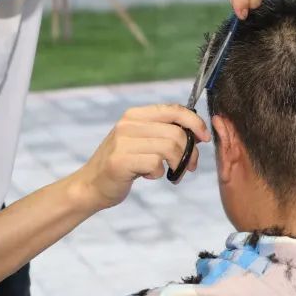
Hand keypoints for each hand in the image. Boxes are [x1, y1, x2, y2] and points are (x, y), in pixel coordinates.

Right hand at [71, 105, 210, 211]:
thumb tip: (197, 133)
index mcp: (135, 115)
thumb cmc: (123, 164)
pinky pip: (155, 164)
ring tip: (172, 173)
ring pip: (169, 148)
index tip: (204, 138)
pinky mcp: (120, 161)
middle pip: (176, 133)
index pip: (174, 110)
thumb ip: (164, 133)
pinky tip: (149, 176)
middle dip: (189, 152)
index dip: (195, 122)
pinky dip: (158, 174)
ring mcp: (122, 142)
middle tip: (189, 166)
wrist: (91, 185)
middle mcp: (128, 124)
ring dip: (177, 164)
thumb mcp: (141, 141)